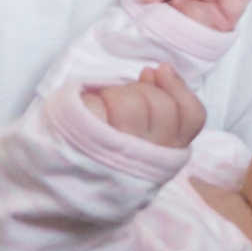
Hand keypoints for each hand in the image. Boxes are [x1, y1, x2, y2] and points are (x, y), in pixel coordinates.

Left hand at [82, 64, 207, 147]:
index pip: (192, 116)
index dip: (179, 88)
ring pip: (132, 105)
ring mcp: (122, 155)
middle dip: (141, 90)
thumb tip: (158, 71)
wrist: (59, 181)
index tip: (160, 69)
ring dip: (115, 95)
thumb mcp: (142, 133)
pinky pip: (98, 108)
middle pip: (162, 105)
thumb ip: (157, 106)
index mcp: (166, 156)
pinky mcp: (90, 149)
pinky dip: (90, 101)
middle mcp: (150, 158)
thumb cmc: (104, 148)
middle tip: (121, 99)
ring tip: (102, 107)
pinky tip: (83, 112)